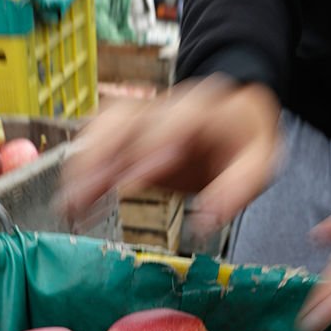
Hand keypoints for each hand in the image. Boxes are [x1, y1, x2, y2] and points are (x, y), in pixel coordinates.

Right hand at [59, 77, 279, 232]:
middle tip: (82, 198)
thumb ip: (237, 189)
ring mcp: (146, 115)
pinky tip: (73, 199)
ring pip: (105, 127)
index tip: (129, 183)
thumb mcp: (260, 163)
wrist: (234, 115)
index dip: (148, 150)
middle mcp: (168, 107)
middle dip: (100, 158)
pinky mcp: (131, 130)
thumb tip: (205, 223)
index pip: (172, 123)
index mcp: (204, 110)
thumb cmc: (245, 142)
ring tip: (69, 205)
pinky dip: (82, 166)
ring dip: (84, 164)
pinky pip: (99, 138)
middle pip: (126, 121)